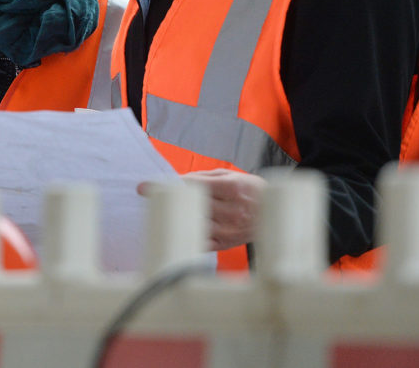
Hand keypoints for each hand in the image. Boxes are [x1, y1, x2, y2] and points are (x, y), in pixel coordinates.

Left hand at [138, 169, 266, 251]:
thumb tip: (176, 180)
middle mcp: (231, 210)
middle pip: (190, 205)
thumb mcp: (229, 175)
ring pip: (193, 224)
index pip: (193, 186)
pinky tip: (170, 231)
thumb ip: (202, 177)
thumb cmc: (249, 189)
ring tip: (154, 212)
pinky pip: (199, 242)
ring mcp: (228, 230)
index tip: (146, 186)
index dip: (168, 185)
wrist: (273, 214)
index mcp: (232, 188)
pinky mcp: (225, 244)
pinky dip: (184, 236)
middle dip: (166, 201)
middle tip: (145, 196)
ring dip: (172, 219)